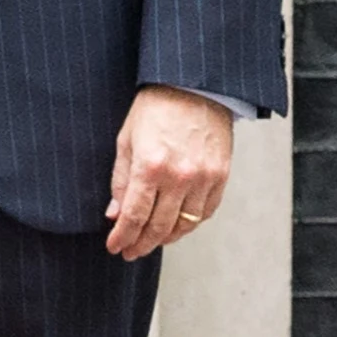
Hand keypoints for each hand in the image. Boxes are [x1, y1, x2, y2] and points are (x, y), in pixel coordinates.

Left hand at [103, 88, 236, 260]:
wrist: (194, 85)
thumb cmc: (157, 106)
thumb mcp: (127, 140)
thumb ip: (121, 180)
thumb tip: (115, 214)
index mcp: (151, 166)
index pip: (134, 216)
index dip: (123, 237)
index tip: (115, 246)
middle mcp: (180, 176)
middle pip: (159, 227)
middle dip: (141, 244)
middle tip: (131, 251)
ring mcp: (204, 178)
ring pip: (185, 225)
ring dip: (165, 238)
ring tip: (152, 241)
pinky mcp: (221, 175)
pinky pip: (205, 212)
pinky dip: (190, 223)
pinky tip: (177, 225)